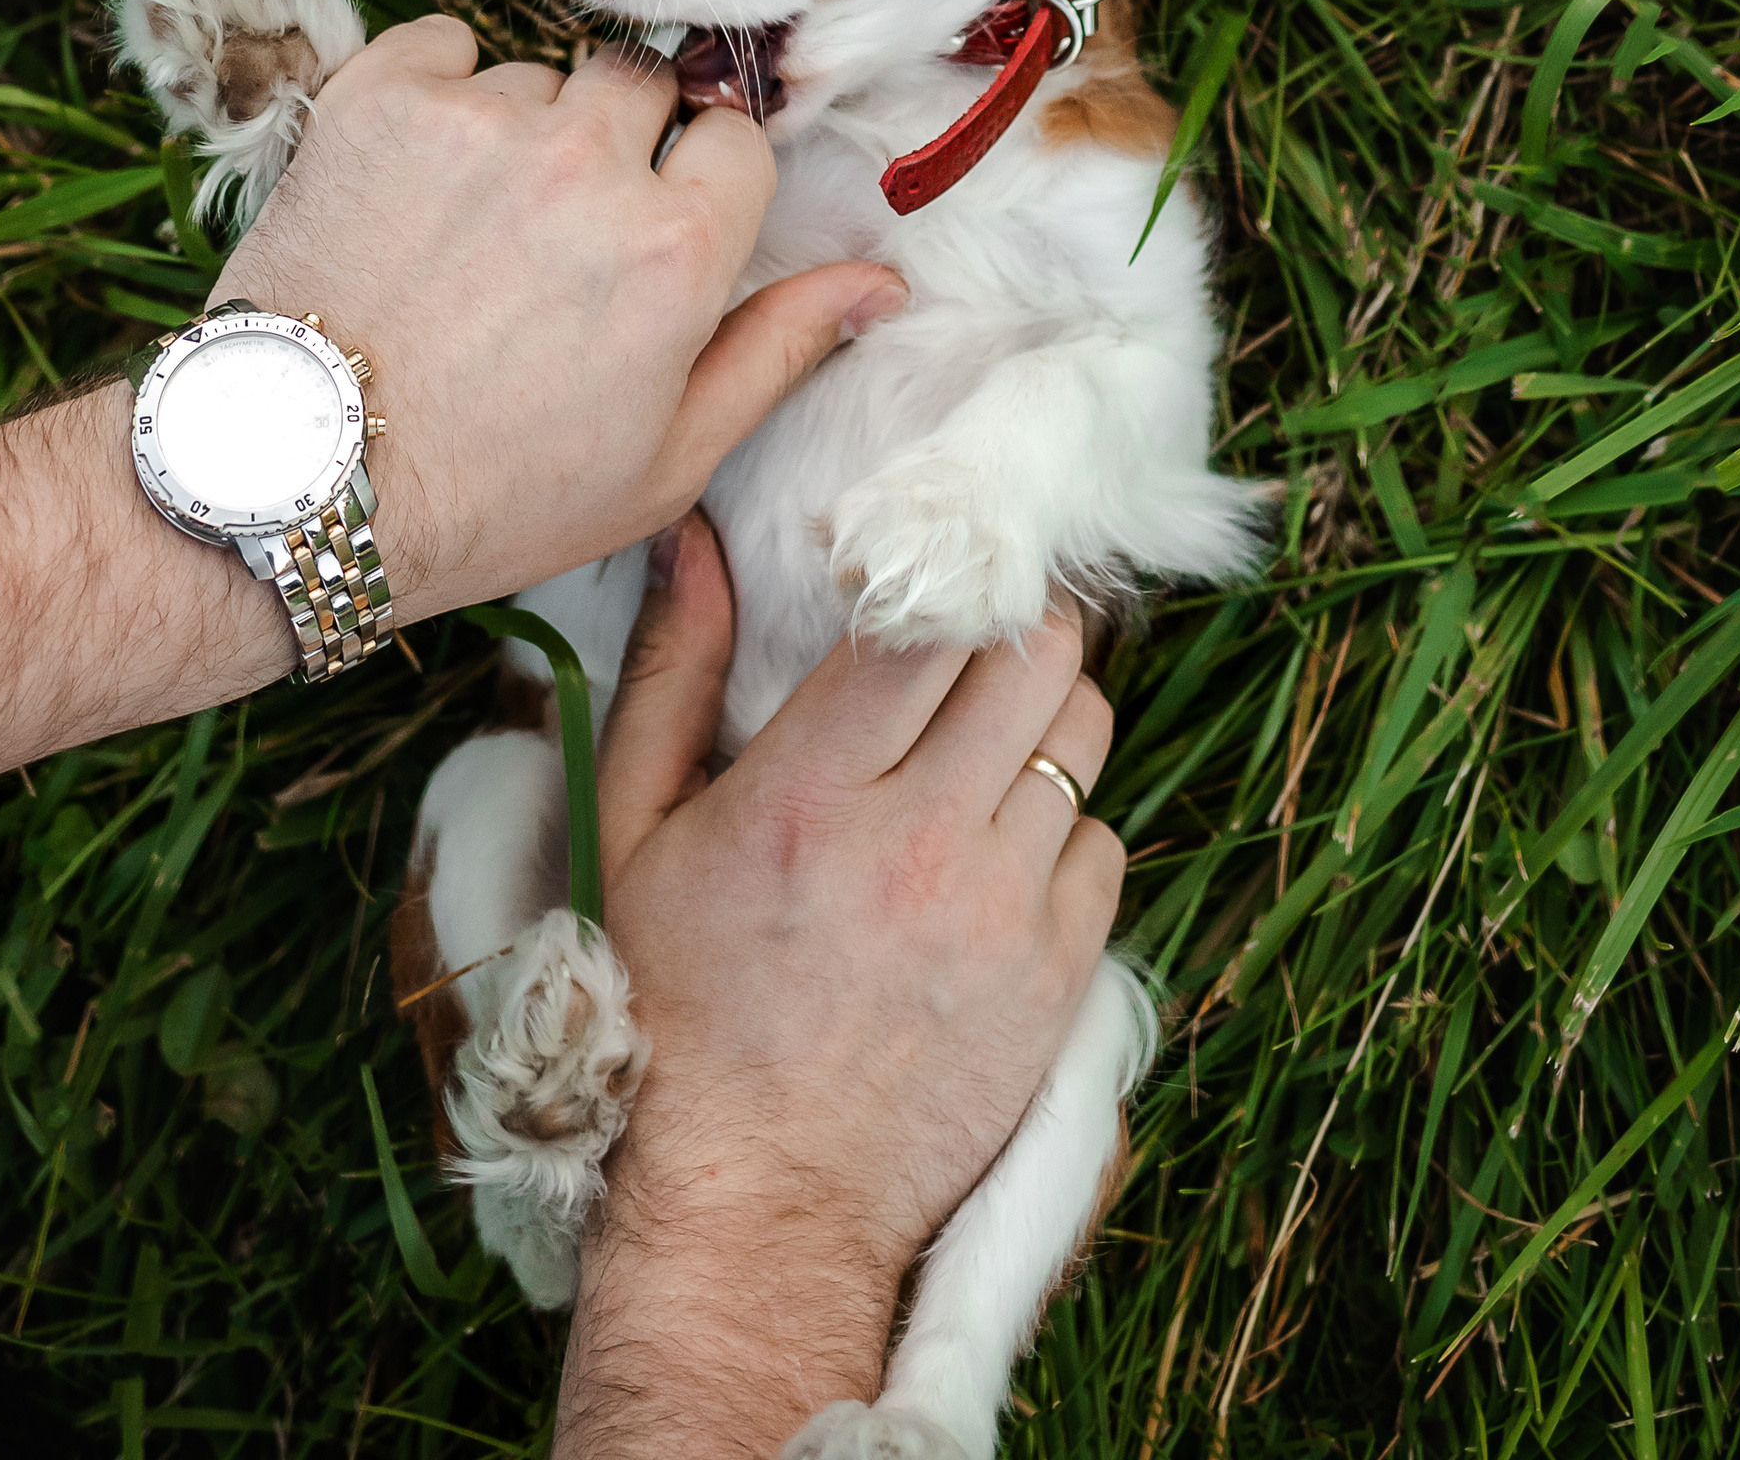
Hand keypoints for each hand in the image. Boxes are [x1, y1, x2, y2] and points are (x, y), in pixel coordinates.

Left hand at [211, 21, 903, 621]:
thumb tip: (882, 284)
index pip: (735, 141)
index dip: (700, 187)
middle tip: (559, 234)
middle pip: (645, 86)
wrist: (297, 481)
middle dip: (620, 144)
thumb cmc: (493, 493)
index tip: (657, 233)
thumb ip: (779, 348)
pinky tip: (418, 183)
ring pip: (540, 75)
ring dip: (523, 129)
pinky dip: (440, 93)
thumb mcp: (666, 456)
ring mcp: (476, 120)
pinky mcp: (376, 97)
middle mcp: (585, 163)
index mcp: (675, 249)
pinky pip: (445, 44)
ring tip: (469, 232)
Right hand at [554, 517, 1121, 1455]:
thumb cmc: (676, 1005)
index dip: (939, 571)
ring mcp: (1000, 913)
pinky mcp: (1056, 978)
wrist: (756, 1199)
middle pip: (1038, 655)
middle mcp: (916, 842)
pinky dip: (1063, 828)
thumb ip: (671, 670)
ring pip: (1084, 734)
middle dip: (1013, 623)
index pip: (928, 620)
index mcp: (807, 793)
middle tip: (977, 635)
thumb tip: (696, 539)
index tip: (918, 574)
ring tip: (990, 737)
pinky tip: (999, 850)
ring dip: (1043, 715)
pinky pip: (1105, 842)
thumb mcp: (634, 828)